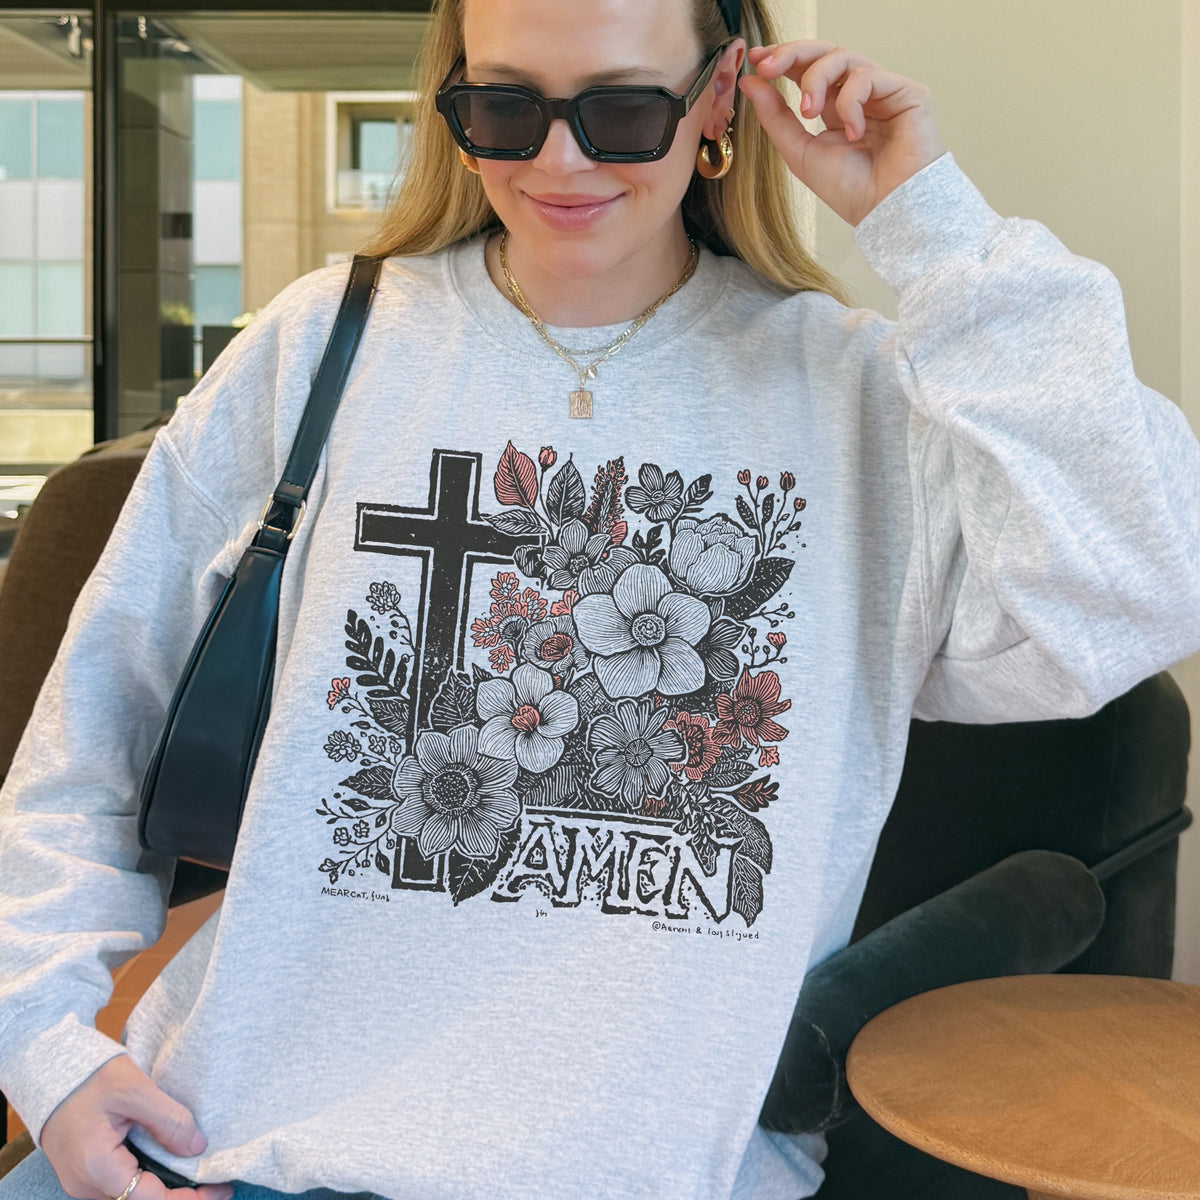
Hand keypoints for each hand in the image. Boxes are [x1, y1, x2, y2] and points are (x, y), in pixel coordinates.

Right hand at [39, 1055, 230, 1199]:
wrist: (48, 1071)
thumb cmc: (89, 1077)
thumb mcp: (135, 1089)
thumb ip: (169, 1120)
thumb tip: (196, 1148)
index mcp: (97, 1168)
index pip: (150, 1199)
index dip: (188, 1199)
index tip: (220, 1189)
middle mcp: (85, 1185)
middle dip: (180, 1196)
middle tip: (216, 1185)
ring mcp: (82, 1182)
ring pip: (130, 1195)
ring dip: (163, 1188)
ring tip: (198, 1175)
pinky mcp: (84, 1173)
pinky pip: (120, 1184)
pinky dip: (146, 1179)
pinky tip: (169, 1166)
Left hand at [738, 40, 945, 226]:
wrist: (885, 211)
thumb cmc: (849, 190)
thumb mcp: (799, 152)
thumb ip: (775, 117)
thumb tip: (749, 82)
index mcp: (835, 108)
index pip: (809, 69)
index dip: (783, 58)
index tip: (756, 61)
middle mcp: (860, 95)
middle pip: (825, 53)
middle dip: (792, 54)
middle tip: (768, 66)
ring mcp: (884, 92)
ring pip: (843, 57)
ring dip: (816, 79)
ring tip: (808, 112)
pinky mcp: (908, 92)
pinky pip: (867, 77)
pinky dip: (849, 102)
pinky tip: (853, 133)